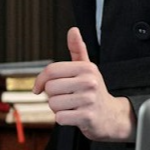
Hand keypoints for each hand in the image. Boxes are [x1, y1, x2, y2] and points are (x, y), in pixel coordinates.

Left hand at [33, 27, 135, 141]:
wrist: (111, 115)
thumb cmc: (94, 90)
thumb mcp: (87, 68)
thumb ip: (78, 49)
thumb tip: (73, 30)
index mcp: (86, 68)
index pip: (51, 70)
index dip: (39, 80)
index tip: (38, 88)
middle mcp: (89, 82)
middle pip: (50, 88)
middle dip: (52, 96)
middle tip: (66, 97)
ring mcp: (89, 100)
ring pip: (53, 104)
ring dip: (58, 108)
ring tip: (71, 106)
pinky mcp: (87, 117)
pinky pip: (60, 118)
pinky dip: (63, 119)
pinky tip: (74, 115)